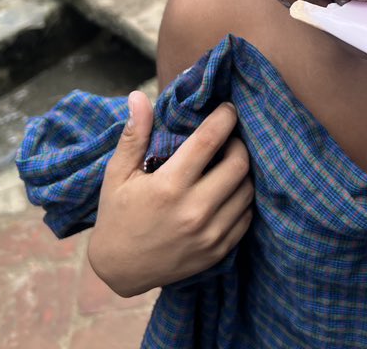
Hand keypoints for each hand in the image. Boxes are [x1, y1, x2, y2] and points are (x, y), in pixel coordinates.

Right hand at [88, 91, 253, 296]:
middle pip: (239, 164)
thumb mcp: (118, 174)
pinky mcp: (219, 251)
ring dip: (243, 172)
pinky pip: (246, 216)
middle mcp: (194, 210)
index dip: (225, 118)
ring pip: (248, 190)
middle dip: (239, 144)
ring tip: (228, 163)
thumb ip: (134, 135)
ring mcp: (210, 234)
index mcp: (169, 186)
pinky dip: (242, 199)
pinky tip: (228, 191)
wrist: (120, 270)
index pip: (210, 140)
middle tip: (229, 139)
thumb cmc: (118, 215)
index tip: (228, 109)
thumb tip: (139, 96)